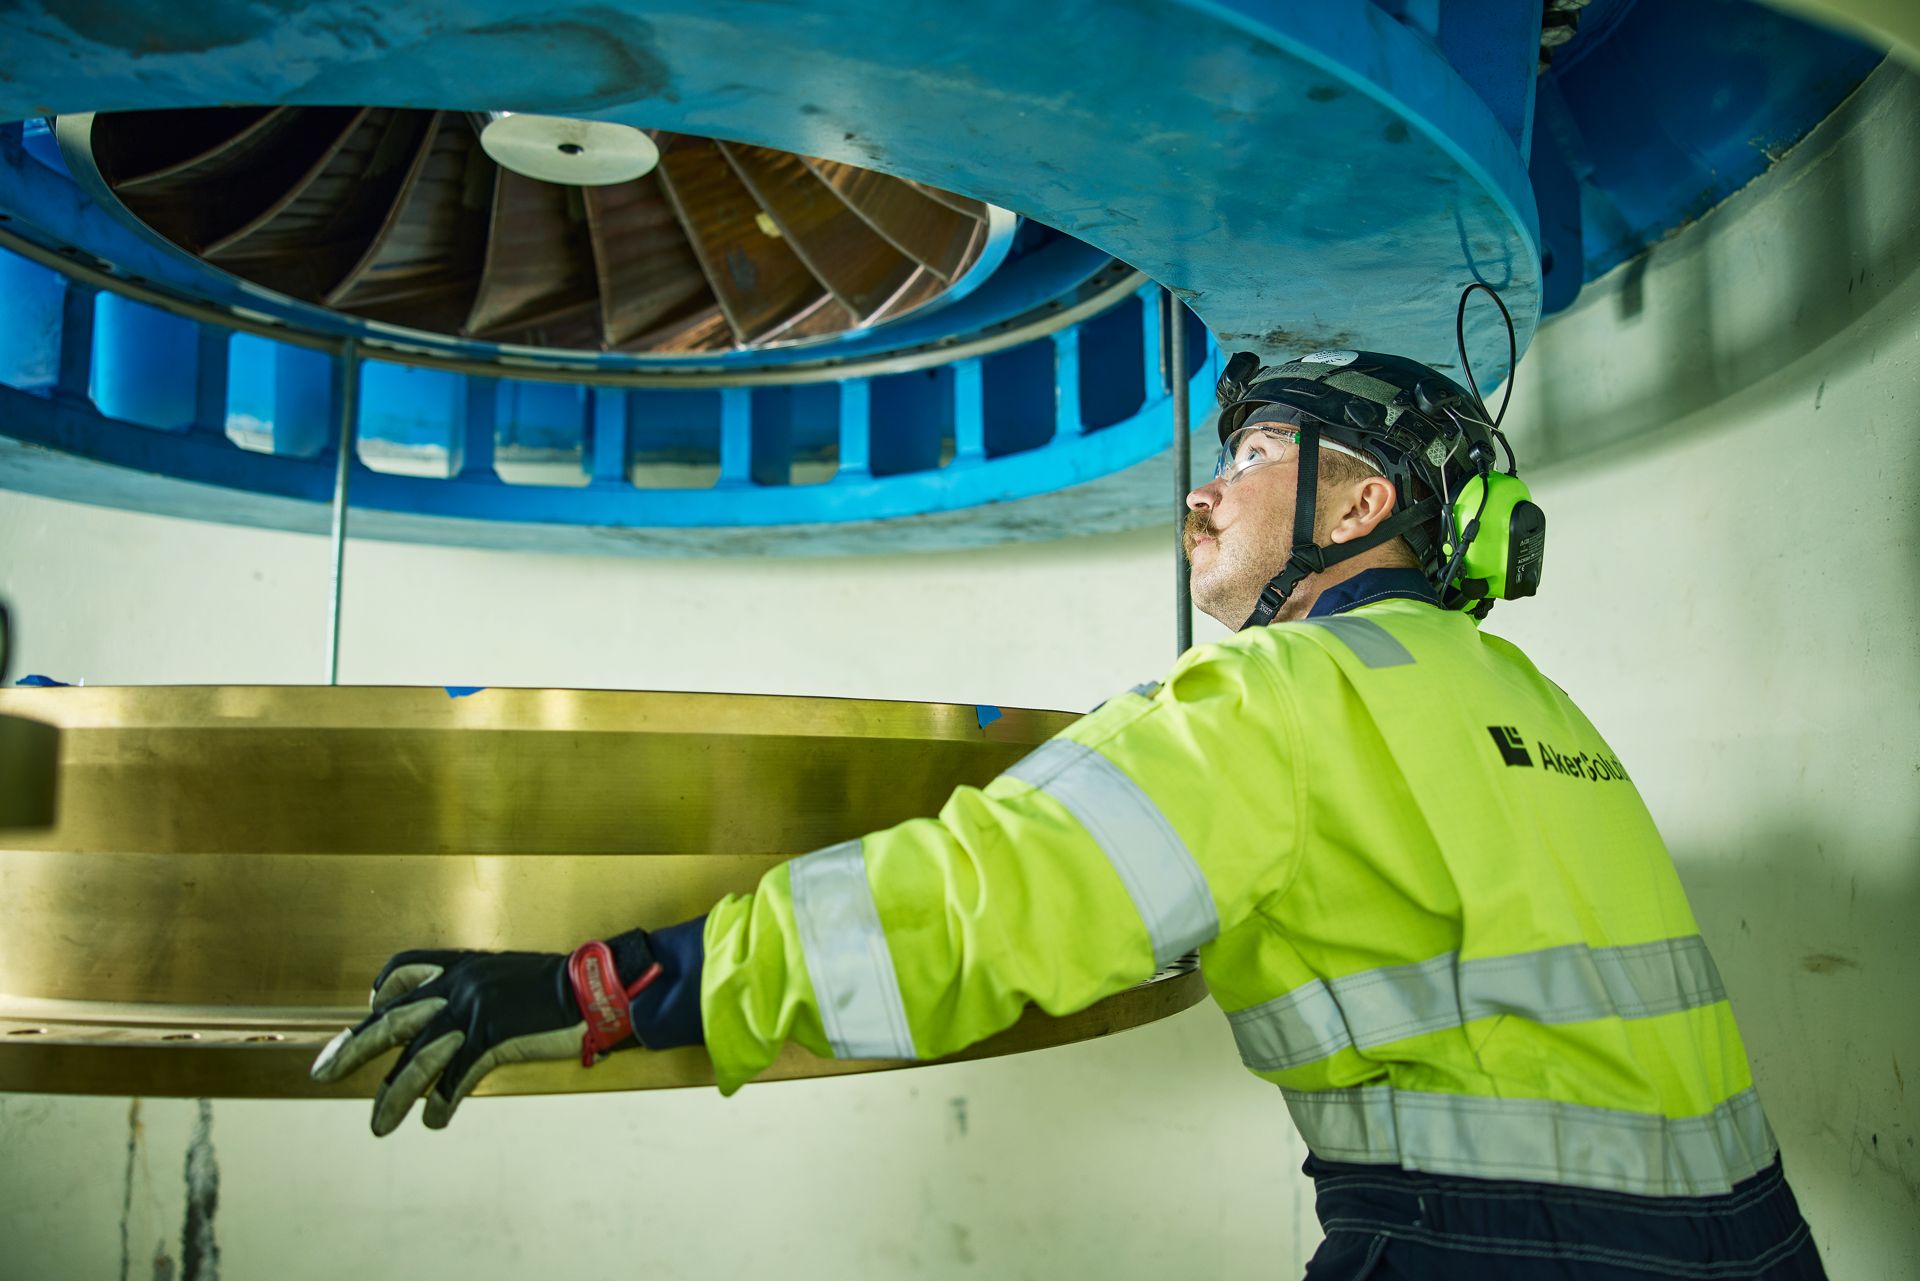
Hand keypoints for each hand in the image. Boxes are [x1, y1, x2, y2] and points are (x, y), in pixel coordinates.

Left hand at [310, 933, 660, 1135]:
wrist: (594, 986)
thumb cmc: (560, 984)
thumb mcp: (508, 977)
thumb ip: (478, 992)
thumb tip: (463, 1015)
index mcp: (461, 967)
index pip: (402, 971)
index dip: (379, 995)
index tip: (368, 1013)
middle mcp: (457, 986)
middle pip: (390, 1020)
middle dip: (351, 1048)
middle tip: (322, 1072)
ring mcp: (471, 1013)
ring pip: (416, 1061)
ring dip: (392, 1097)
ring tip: (378, 1125)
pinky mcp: (490, 1040)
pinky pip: (454, 1080)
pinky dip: (441, 1104)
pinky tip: (434, 1121)